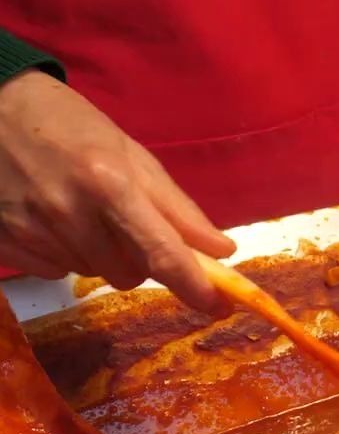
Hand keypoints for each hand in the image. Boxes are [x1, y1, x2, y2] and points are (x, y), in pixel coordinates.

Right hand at [0, 70, 234, 310]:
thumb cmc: (69, 126)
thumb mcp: (131, 153)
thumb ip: (176, 207)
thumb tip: (222, 250)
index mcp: (109, 183)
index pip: (162, 253)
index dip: (195, 287)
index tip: (220, 307)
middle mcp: (68, 212)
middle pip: (130, 275)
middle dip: (141, 259)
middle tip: (126, 222)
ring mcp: (31, 230)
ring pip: (93, 275)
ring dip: (102, 255)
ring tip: (82, 211)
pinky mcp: (3, 243)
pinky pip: (55, 272)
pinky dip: (64, 255)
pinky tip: (51, 219)